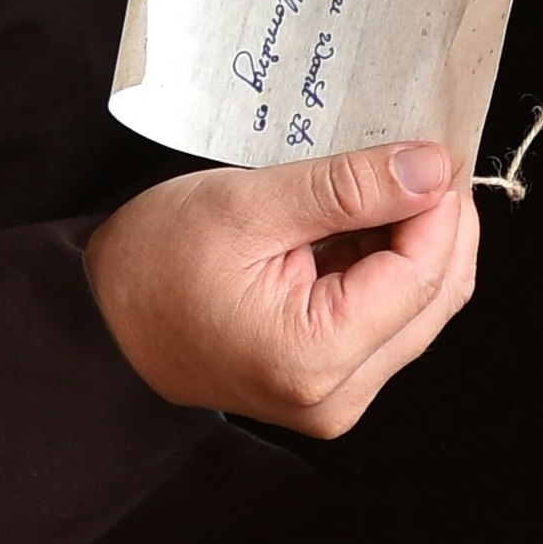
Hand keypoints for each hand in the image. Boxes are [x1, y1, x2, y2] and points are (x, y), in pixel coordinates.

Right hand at [83, 145, 476, 434]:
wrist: (100, 322)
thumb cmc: (151, 265)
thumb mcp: (248, 206)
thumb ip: (347, 188)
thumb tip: (430, 168)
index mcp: (315, 358)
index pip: (421, 275)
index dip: (441, 206)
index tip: (435, 146)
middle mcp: (338, 396)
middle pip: (434, 298)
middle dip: (440, 223)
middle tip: (422, 154)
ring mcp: (337, 397)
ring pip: (418, 308)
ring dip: (415, 242)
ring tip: (384, 182)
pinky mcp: (331, 385)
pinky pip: (387, 319)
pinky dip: (386, 265)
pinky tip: (362, 222)